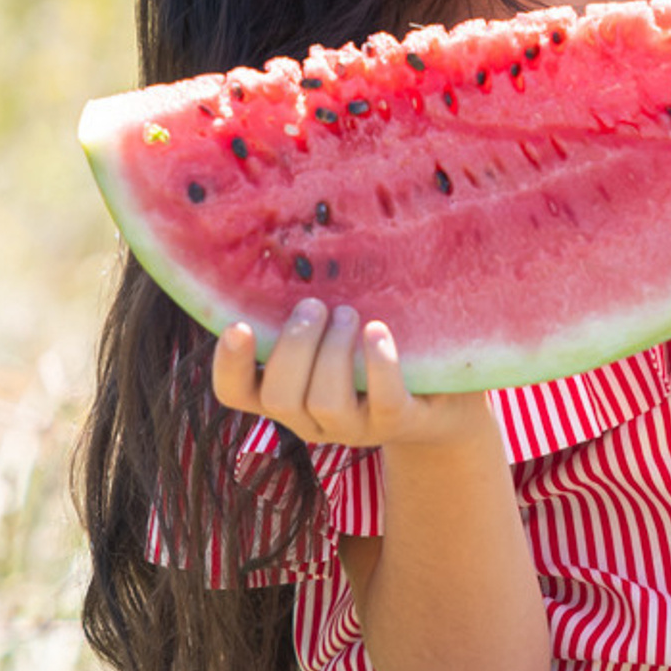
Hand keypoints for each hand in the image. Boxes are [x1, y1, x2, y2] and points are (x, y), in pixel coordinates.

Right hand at [212, 302, 494, 451]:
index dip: (229, 365)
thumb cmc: (371, 349)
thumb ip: (306, 309)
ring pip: (324, 401)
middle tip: (316, 306)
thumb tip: (291, 243)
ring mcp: (354, 427)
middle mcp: (311, 418)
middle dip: (295, 344)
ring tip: (350, 314)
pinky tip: (378, 331)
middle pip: (279, 396)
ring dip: (334, 350)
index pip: (236, 393)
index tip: (238, 325)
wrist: (441, 398)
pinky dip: (378, 361)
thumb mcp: (333, 332)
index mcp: (285, 393)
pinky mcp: (398, 422)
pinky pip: (382, 399)